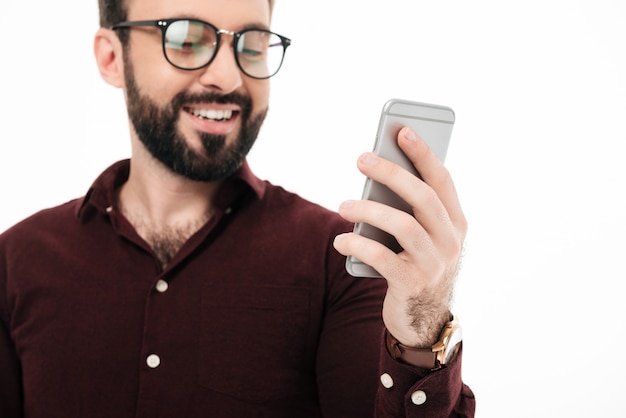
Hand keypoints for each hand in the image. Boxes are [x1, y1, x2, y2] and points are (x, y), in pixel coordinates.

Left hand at [333, 127, 466, 346]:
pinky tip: (340, 242)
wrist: (422, 319)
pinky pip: (381, 258)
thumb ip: (409, 210)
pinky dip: (357, 246)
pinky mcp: (412, 284)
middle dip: (391, 172)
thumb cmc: (415, 264)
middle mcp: (451, 240)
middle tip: (361, 158)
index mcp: (455, 222)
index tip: (402, 131)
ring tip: (342, 206)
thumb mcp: (421, 237)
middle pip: (422, 197)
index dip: (423, 154)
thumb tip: (376, 174)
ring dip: (367, 211)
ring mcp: (435, 263)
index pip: (441, 180)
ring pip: (402, 225)